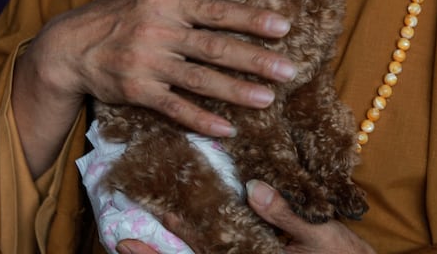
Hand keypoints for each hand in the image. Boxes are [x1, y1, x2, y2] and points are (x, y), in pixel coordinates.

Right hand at [12, 0, 299, 174]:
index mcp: (167, 2)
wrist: (66, 46)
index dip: (250, 19)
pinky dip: (199, 119)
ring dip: (235, 91)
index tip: (282, 28)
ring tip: (267, 99)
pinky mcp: (136, 91)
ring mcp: (147, 63)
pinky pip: (173, 107)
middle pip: (214, 47)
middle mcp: (158, 31)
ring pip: (199, 79)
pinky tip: (226, 128)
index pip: (216, 11)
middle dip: (254, 59)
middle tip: (289, 69)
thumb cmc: (115, 11)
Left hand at [113, 181, 372, 253]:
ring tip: (142, 226)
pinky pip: (222, 247)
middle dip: (155, 252)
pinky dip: (201, 237)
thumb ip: (286, 215)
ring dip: (173, 245)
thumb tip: (253, 189)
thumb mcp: (318, 237)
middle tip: (117, 235)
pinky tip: (189, 221)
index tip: (123, 240)